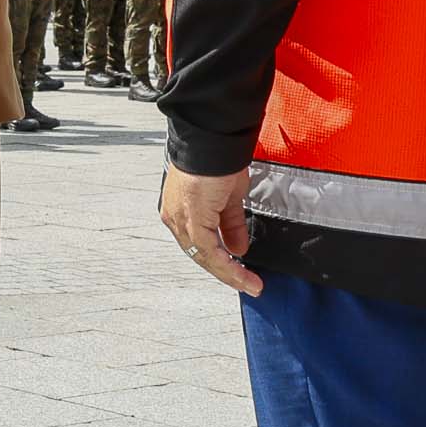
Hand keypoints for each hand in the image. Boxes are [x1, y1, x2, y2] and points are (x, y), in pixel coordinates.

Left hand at [159, 164, 260, 295]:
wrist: (215, 141)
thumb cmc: (219, 160)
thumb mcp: (229, 198)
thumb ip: (231, 224)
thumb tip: (238, 248)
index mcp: (180, 210)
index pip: (198, 243)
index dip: (220, 259)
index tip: (239, 271)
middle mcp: (175, 216)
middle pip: (199, 253)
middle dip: (227, 271)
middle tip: (248, 284)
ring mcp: (180, 218)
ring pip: (204, 256)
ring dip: (230, 273)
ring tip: (250, 285)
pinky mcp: (191, 218)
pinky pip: (209, 251)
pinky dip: (228, 266)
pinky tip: (242, 274)